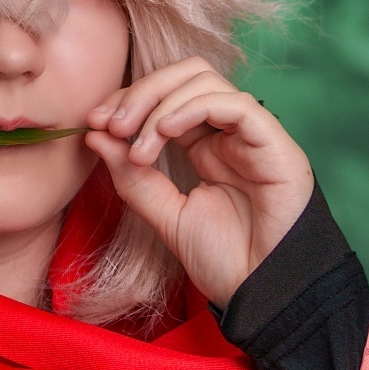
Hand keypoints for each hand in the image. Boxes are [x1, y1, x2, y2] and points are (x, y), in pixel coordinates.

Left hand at [84, 61, 313, 304]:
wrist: (263, 293)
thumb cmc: (225, 261)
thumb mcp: (165, 216)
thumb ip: (133, 178)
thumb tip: (95, 134)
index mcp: (205, 147)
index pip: (166, 98)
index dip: (129, 101)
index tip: (95, 124)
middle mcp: (228, 134)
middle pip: (184, 77)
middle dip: (141, 93)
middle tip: (112, 124)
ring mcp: (252, 135)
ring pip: (205, 81)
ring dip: (161, 103)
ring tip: (139, 145)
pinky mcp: (274, 143)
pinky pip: (234, 104)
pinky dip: (193, 107)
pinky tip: (165, 131)